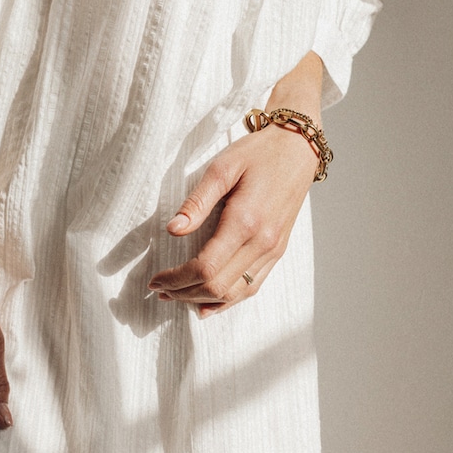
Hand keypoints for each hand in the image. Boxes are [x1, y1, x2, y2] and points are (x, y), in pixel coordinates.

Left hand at [148, 123, 318, 316]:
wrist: (298, 149)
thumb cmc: (257, 153)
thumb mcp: (221, 168)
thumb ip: (196, 202)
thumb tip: (172, 229)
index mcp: (245, 221)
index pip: (205, 267)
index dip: (176, 278)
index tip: (154, 279)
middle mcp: (262, 242)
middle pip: (217, 286)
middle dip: (183, 293)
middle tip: (158, 289)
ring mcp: (273, 249)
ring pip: (235, 293)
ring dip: (202, 299)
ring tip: (176, 296)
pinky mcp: (278, 250)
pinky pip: (253, 286)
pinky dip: (228, 300)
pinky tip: (209, 303)